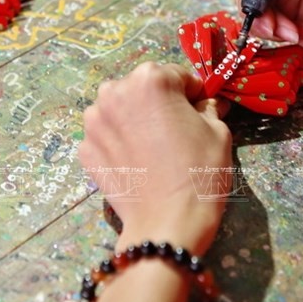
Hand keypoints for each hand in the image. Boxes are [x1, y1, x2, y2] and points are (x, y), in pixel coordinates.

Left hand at [79, 63, 231, 254]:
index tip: (200, 110)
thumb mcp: (217, 131)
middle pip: (144, 88)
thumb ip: (207, 107)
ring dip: (135, 119)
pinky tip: (137, 161)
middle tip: (177, 130)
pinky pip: (107, 135)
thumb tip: (204, 103)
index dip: (193, 94)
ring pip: (121, 109)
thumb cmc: (198, 173)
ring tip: (154, 146)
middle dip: (160, 103)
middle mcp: (114, 92)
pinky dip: (120, 142)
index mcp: (149, 79)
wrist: (166, 225)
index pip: (177, 76)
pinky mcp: (85, 149)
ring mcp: (94, 122)